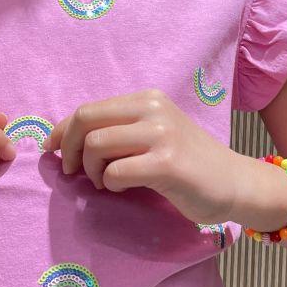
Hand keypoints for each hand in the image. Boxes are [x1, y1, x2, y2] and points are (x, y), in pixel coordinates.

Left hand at [43, 88, 236, 223]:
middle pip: (85, 120)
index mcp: (148, 99)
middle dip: (68, 148)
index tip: (51, 149)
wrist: (235, 184)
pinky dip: (110, 184)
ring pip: (96, 145)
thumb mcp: (154, 134)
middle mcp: (153, 109)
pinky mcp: (166, 164)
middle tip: (71, 171)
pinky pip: (115, 172)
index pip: (88, 108)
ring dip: (91, 170)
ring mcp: (161, 135)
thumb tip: (65, 140)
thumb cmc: (189, 163)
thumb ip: (120, 131)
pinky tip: (123, 188)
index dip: (61, 130)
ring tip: (104, 182)